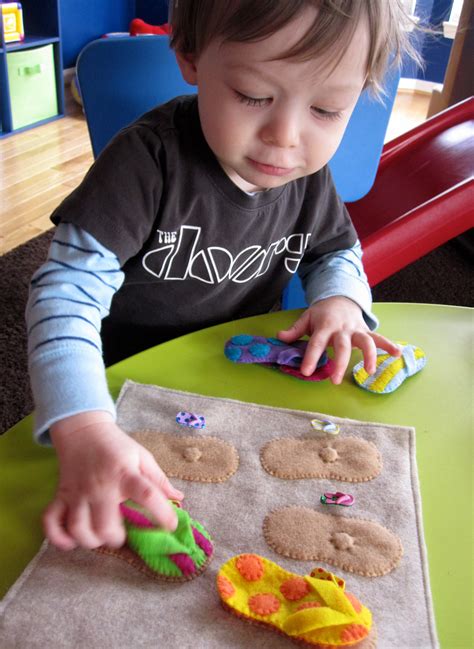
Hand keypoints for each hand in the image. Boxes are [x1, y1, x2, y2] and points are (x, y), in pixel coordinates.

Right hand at [44, 411, 183, 550]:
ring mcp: (78, 493)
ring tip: (100, 537)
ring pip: (78, 528)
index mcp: (125, 474)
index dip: (161, 513)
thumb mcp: (142, 457)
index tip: (171, 526)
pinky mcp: (61, 496)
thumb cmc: (117, 446)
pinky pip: (51, 521)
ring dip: (90, 541)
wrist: (83, 431)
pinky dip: (58, 537)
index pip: (146, 495)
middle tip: (123, 535)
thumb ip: (159, 480)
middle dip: (116, 539)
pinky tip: (71, 542)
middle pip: (105, 524)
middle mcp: (100, 486)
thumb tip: (179, 499)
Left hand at [278, 296, 400, 383]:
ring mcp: (356, 330)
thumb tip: (280, 337)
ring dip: (369, 356)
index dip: (311, 357)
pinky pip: (379, 338)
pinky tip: (397, 354)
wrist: (341, 297)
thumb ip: (295, 330)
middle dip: (340, 362)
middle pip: (342, 346)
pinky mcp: (366, 331)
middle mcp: (342, 328)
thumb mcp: (306, 318)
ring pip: (365, 341)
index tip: (307, 372)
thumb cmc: (322, 313)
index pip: (316, 343)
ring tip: (370, 371)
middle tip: (335, 380)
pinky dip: (389, 345)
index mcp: (325, 326)